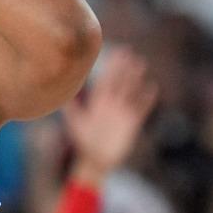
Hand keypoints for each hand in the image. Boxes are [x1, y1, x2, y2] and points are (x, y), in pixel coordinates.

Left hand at [62, 47, 157, 180]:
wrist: (96, 160)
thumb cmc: (83, 141)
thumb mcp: (75, 124)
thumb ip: (70, 108)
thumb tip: (59, 94)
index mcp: (98, 102)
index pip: (105, 80)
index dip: (110, 67)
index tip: (113, 54)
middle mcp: (111, 104)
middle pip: (119, 82)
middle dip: (123, 68)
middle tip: (130, 52)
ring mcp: (122, 113)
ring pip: (130, 92)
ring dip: (135, 79)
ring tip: (141, 64)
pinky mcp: (131, 123)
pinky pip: (140, 109)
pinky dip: (146, 99)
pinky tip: (152, 88)